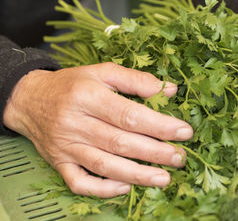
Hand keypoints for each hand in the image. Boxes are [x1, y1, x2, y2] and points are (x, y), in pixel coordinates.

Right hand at [3, 62, 192, 197]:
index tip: (184, 132)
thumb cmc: (72, 84)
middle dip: (155, 152)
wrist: (29, 99)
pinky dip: (103, 189)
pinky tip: (125, 187)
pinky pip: (79, 182)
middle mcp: (75, 123)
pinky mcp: (59, 163)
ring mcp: (65, 147)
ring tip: (164, 178)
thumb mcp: (102, 71)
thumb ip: (136, 80)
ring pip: (104, 166)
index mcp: (88, 96)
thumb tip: (170, 90)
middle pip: (120, 142)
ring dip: (137, 175)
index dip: (159, 126)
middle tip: (180, 157)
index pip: (129, 115)